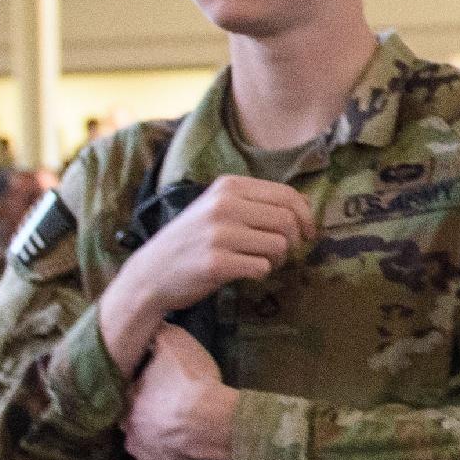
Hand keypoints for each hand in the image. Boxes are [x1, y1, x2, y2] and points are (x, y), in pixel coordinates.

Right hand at [98, 177, 313, 368]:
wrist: (151, 272)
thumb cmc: (192, 241)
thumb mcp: (217, 208)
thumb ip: (256, 202)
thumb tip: (305, 205)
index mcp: (228, 187)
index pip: (287, 195)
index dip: (306, 216)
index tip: (308, 233)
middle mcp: (224, 205)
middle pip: (287, 220)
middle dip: (293, 240)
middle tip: (283, 253)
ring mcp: (219, 234)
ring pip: (278, 245)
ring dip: (277, 259)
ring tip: (259, 262)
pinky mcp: (216, 263)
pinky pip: (261, 267)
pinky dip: (260, 273)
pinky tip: (244, 272)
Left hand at [121, 321, 237, 459]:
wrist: (209, 420)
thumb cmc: (190, 381)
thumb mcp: (175, 344)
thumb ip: (160, 333)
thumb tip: (152, 323)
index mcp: (127, 398)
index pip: (128, 392)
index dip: (144, 388)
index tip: (159, 385)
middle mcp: (128, 428)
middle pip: (134, 420)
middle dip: (147, 415)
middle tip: (169, 406)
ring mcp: (142, 452)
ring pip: (144, 443)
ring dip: (155, 437)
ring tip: (177, 427)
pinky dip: (170, 456)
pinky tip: (183, 445)